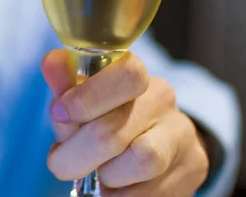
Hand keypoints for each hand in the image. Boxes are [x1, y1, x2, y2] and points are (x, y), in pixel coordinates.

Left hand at [42, 50, 208, 196]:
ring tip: (98, 174)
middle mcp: (163, 101)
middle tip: (62, 164)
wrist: (158, 143)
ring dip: (106, 176)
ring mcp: (182, 135)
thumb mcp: (82, 101)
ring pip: (140, 160)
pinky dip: (122, 194)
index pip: (125, 75)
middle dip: (76, 154)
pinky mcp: (193, 169)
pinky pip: (149, 190)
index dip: (86, 98)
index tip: (60, 113)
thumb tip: (52, 61)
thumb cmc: (107, 117)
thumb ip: (66, 86)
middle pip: (115, 130)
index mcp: (135, 75)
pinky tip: (116, 187)